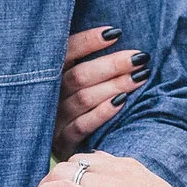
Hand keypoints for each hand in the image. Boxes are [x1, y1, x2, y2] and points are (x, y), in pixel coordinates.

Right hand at [54, 23, 144, 155]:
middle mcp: (46, 96)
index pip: (65, 52)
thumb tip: (116, 33)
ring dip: (114, 86)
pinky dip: (102, 113)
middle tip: (139, 58)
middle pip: (79, 76)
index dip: (89, 41)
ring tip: (140, 76)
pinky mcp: (61, 142)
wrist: (60, 154)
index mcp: (47, 75)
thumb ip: (84, 60)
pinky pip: (82, 126)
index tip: (116, 33)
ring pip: (83, 98)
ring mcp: (52, 120)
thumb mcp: (72, 79)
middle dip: (112, 65)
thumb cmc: (74, 104)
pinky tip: (122, 102)